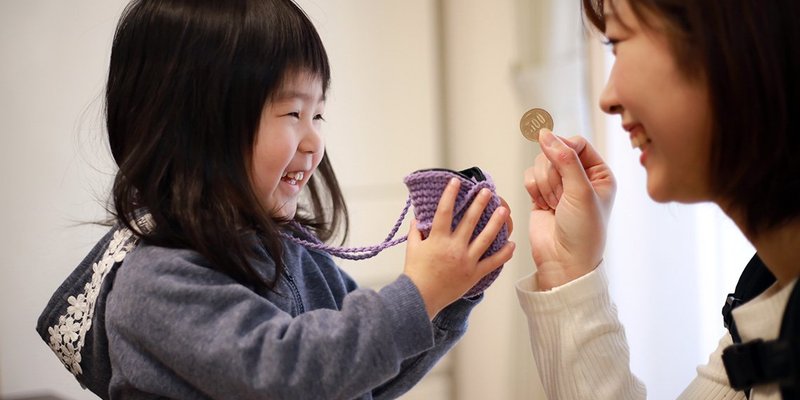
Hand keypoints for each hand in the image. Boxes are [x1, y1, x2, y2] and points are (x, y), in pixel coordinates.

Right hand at [403, 178, 515, 318]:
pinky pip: (492, 262)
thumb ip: (416, 232)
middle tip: (488, 191)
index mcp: (437, 239)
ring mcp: (466, 261)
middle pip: (470, 220)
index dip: (450, 194)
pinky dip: (504, 254)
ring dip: (496, 223)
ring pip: (485, 238)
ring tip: (504, 210)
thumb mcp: (412, 249)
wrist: (421, 298)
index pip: (444, 211)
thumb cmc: (415, 274)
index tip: (456, 181)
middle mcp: (454, 247)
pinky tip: (511, 244)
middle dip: (479, 203)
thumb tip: (418, 219)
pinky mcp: (474, 274)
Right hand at [525, 129, 615, 289]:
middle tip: (562, 197)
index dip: (563, 150)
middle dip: (553, 174)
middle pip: (554, 152)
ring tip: (555, 205)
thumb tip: (544, 133)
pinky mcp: (541, 195)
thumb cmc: (583, 232)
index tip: (559, 162)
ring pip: (539, 164)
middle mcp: (580, 177)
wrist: (564, 261)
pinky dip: (533, 190)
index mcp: (599, 173)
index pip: (576, 143)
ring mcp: (560, 186)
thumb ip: (564, 159)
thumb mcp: (580, 191)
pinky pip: (530, 177)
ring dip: (544, 184)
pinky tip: (544, 206)